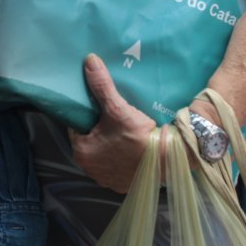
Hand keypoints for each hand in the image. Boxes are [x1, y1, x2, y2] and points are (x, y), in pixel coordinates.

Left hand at [70, 53, 156, 193]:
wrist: (169, 161)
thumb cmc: (138, 137)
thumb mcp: (117, 108)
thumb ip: (101, 85)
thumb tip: (89, 60)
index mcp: (81, 152)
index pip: (77, 127)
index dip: (87, 115)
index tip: (97, 106)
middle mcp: (89, 169)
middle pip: (90, 140)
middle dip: (98, 129)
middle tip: (111, 115)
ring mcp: (106, 179)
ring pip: (103, 154)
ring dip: (109, 144)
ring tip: (121, 129)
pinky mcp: (122, 184)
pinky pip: (116, 166)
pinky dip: (121, 157)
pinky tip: (130, 146)